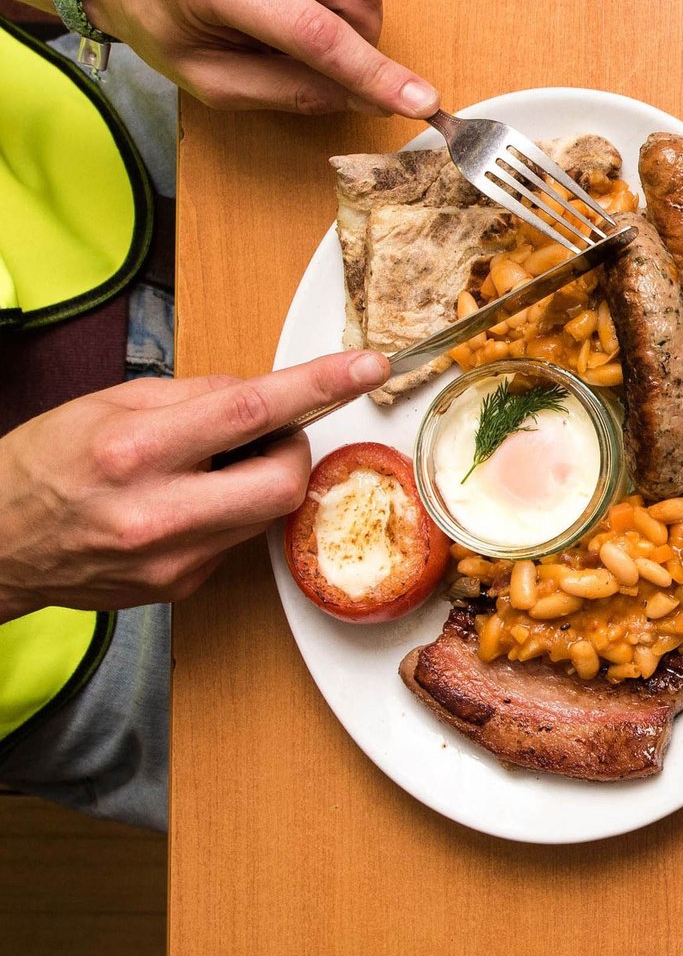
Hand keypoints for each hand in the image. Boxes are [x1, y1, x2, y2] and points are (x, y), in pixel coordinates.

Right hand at [0, 350, 389, 620]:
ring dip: (258, 482)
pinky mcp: (181, 586)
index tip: (367, 368)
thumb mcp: (108, 404)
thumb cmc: (42, 465)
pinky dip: (229, 514)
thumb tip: (264, 392)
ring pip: (267, 512)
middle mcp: (157, 512)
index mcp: (136, 451)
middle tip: (266, 437)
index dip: (319, 386)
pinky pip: (237, 540)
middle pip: (284, 481)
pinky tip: (183, 507)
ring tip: (205, 470)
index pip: (250, 411)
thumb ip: (195, 396)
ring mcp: (173, 559)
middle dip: (293, 451)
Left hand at [77, 0, 436, 117]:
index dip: (374, 72)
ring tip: (290, 18)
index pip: (315, 31)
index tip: (421, 101)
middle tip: (332, 63)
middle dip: (363, 37)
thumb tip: (364, 98)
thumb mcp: (208, 80)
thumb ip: (289, 92)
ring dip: (343, 11)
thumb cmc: (157, 19)